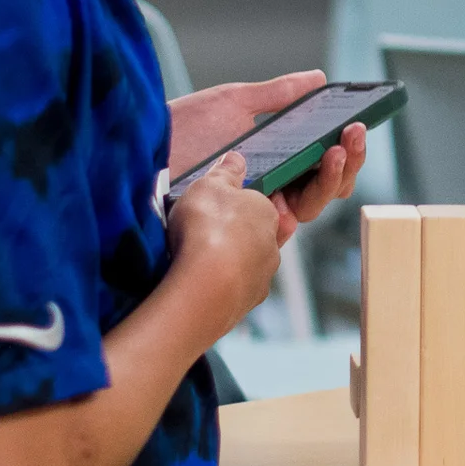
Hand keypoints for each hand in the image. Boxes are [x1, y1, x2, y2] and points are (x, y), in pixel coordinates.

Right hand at [164, 154, 282, 338]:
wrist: (203, 289)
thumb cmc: (207, 229)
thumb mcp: (209, 185)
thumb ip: (225, 172)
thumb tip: (237, 158)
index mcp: (268, 213)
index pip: (257, 204)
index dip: (234, 205)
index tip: (212, 208)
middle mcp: (271, 248)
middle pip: (252, 237)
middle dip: (231, 237)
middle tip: (200, 235)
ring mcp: (260, 280)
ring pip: (244, 267)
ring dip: (224, 265)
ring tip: (193, 263)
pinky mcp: (244, 307)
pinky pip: (231, 292)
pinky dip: (217, 289)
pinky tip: (196, 286)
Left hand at [167, 72, 367, 243]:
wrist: (142, 147)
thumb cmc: (184, 127)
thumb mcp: (236, 102)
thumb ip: (279, 94)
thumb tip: (318, 78)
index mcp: (277, 160)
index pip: (324, 164)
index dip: (347, 149)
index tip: (358, 125)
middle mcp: (271, 188)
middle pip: (324, 188)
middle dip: (348, 163)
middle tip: (352, 136)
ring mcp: (254, 209)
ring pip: (308, 208)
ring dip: (329, 181)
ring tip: (335, 153)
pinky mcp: (235, 226)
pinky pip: (271, 232)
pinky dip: (288, 216)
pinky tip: (295, 196)